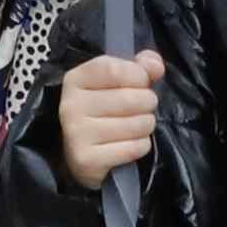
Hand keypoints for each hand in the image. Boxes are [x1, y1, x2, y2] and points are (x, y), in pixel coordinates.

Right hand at [55, 48, 165, 183]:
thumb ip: (139, 67)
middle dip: (147, 104)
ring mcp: (76, 134)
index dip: (139, 76)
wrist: (83, 153)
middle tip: (142, 108)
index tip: (142, 82)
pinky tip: (129, 144)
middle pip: (131, 99)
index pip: (115, 70)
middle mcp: (71, 105)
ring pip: (137, 125)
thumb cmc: (104, 110)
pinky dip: (141, 146)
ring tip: (136, 126)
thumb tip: (155, 66)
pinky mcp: (87, 161)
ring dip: (146, 126)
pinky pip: (135, 148)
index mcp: (76, 79)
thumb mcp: (117, 81)